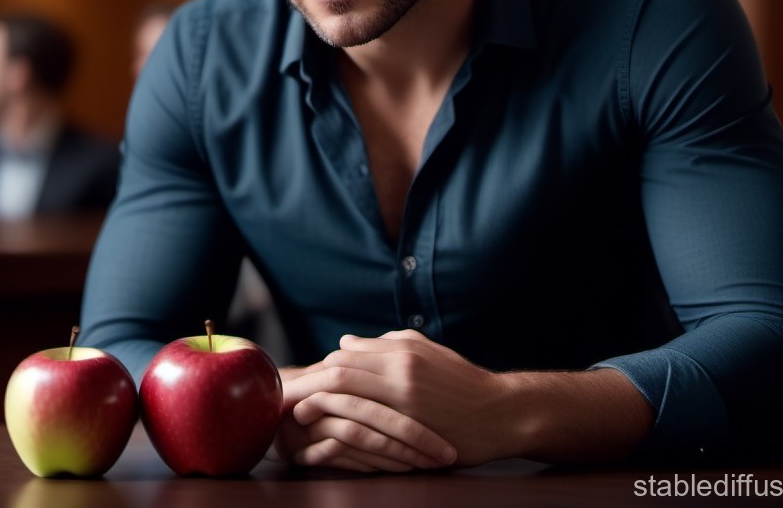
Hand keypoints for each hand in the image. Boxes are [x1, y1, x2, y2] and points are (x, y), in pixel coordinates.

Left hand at [276, 330, 509, 470]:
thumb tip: (345, 344)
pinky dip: (339, 427)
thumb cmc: (462, 384)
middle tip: (281, 401)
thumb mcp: (426, 354)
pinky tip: (321, 438)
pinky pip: (364, 425)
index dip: (317, 371)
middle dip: (307, 385)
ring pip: (347, 393)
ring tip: (291, 418)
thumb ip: (386, 347)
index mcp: (402, 350)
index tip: (295, 386)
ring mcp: (404, 397)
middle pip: (338, 371)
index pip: (345, 356)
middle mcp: (400, 367)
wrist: (500, 413)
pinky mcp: (412, 425)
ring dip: (315, 404)